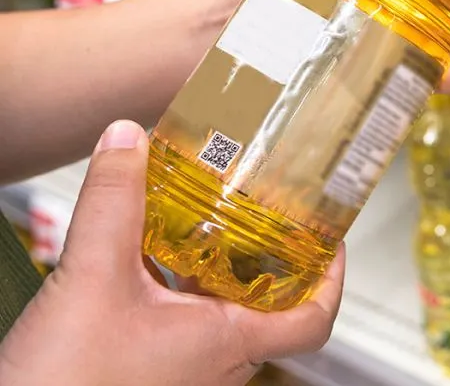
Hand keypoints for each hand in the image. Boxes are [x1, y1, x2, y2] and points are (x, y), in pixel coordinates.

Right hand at [0, 121, 344, 385]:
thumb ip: (113, 203)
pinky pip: (178, 324)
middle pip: (268, 304)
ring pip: (218, 313)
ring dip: (214, 266)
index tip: (331, 238)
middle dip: (264, 254)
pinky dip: (173, 287)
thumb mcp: (91, 276)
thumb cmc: (65, 384)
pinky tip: (144, 257)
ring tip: (202, 218)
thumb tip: (128, 139)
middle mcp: (217, 364)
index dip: (332, 277)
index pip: (314, 319)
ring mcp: (184, 372)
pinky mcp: (147, 374)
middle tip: (260, 209)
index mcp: (229, 344)